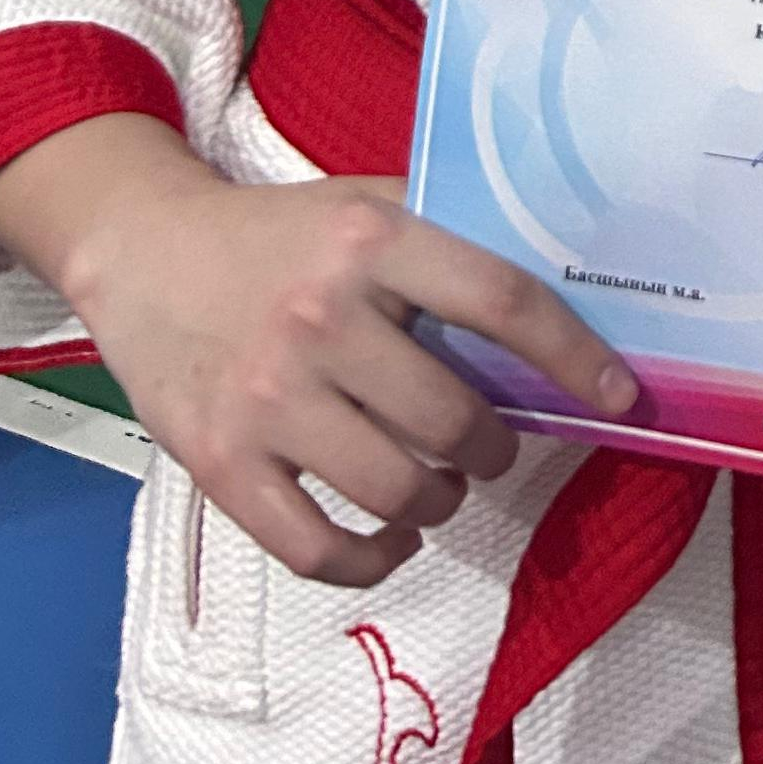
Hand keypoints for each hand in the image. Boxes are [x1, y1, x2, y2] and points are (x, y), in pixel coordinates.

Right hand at [0, 117, 637, 587]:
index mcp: (373, 243)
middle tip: (493, 445)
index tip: (618, 396)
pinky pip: (316, 547)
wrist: (144, 252)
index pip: (501, 303)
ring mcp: (269, 398)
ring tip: (443, 486)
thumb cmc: (277, 233)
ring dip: (441, 500)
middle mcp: (324, 320)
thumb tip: (559, 286)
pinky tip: (392, 540)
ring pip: (396, 488)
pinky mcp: (221, 464)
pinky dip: (371, 560)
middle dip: (494, 446)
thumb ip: (446, 241)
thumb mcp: (366, 203)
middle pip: (452, 417)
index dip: (571, 356)